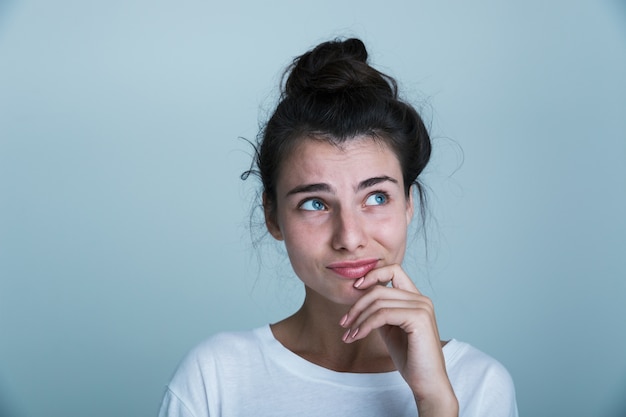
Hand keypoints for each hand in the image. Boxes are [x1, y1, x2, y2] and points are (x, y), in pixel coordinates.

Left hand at [339, 264, 457, 416]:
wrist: (426, 382)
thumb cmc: (410, 358)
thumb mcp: (390, 329)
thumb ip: (381, 311)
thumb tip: (360, 299)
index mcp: (416, 298)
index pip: (393, 270)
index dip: (372, 275)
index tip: (354, 289)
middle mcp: (422, 299)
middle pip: (379, 289)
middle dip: (356, 305)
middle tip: (344, 323)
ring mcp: (422, 307)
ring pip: (378, 301)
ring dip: (358, 318)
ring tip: (349, 334)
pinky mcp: (418, 318)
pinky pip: (382, 314)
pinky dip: (365, 325)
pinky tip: (357, 336)